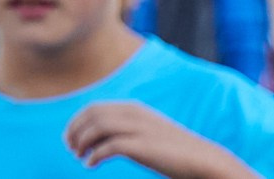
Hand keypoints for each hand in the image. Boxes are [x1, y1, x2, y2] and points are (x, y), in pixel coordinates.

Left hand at [65, 102, 256, 178]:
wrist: (203, 161)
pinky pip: (108, 147)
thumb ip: (125, 130)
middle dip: (75, 131)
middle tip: (70, 149)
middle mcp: (132, 114)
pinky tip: (91, 165)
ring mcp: (137, 128)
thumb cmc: (173, 151)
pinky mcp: (141, 146)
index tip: (70, 138)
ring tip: (79, 157)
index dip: (77, 122)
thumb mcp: (146, 133)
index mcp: (132, 108)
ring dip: (82, 143)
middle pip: (90, 116)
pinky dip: (94, 155)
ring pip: (96, 129)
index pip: (93, 108)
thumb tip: (100, 139)